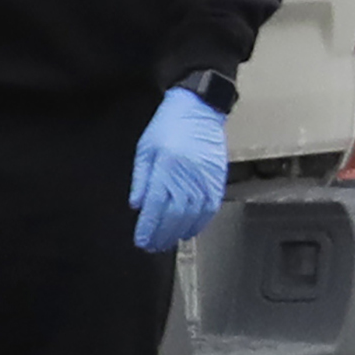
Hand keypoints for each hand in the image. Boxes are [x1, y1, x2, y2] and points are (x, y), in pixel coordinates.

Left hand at [129, 88, 227, 251]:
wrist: (200, 108)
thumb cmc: (168, 125)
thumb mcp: (145, 148)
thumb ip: (141, 178)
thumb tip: (137, 206)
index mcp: (166, 167)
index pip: (156, 206)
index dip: (148, 227)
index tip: (141, 240)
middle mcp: (187, 175)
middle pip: (175, 215)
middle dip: (162, 235)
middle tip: (152, 246)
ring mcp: (205, 177)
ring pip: (193, 214)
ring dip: (180, 232)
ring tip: (168, 241)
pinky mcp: (217, 177)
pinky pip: (210, 207)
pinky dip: (200, 222)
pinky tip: (189, 229)